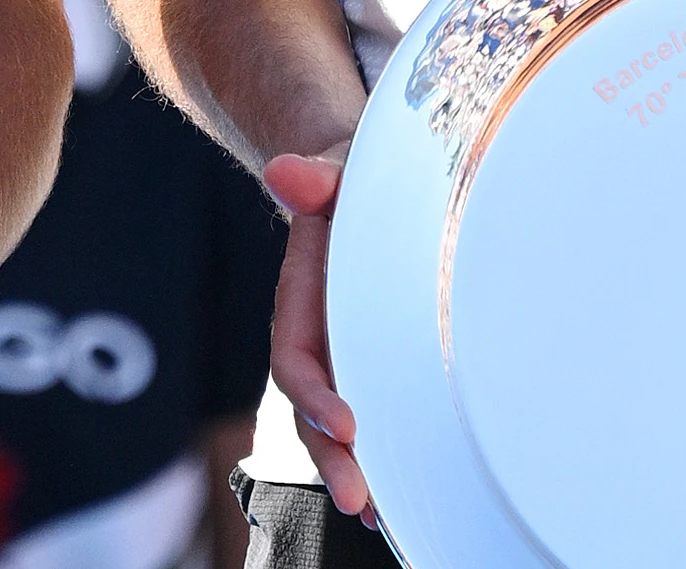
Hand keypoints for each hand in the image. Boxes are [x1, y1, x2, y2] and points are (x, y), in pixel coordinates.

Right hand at [264, 145, 370, 523]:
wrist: (367, 182)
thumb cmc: (357, 179)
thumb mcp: (340, 172)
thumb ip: (316, 179)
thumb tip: (287, 172)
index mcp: (302, 297)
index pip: (295, 356)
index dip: (313, 395)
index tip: (346, 423)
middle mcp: (318, 335)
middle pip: (311, 407)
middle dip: (331, 457)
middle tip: (362, 499)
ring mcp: (344, 353)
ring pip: (336, 422)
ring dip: (354, 469)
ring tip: (379, 513)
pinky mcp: (373, 362)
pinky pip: (369, 413)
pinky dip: (377, 455)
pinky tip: (398, 493)